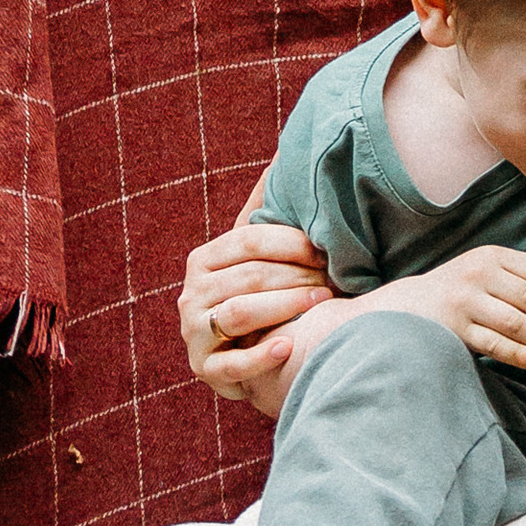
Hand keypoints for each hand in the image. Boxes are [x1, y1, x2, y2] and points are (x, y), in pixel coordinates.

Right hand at [182, 220, 334, 393]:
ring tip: (323, 303)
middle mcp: (191, 294)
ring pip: (239, 313)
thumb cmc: (263, 296)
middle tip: (334, 282)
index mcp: (204, 260)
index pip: (248, 241)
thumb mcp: (258, 257)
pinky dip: (262, 355)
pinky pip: (233, 364)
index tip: (327, 251)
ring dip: (286, 306)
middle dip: (297, 276)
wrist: (244, 355)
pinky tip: (291, 347)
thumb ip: (267, 213)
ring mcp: (195, 333)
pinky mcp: (206, 370)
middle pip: (249, 276)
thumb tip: (282, 155)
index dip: (292, 243)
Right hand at [389, 246, 525, 372]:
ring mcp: (464, 302)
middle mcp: (477, 274)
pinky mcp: (454, 329)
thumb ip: (524, 266)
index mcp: (490, 256)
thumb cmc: (458, 289)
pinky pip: (493, 344)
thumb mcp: (487, 268)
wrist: (407, 308)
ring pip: (514, 322)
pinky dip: (518, 354)